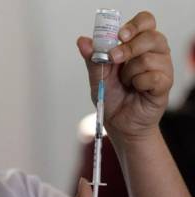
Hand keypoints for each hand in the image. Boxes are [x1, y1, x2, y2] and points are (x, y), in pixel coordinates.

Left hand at [77, 11, 172, 140]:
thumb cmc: (112, 97)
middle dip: (128, 48)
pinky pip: (153, 77)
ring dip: (129, 73)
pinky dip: (138, 84)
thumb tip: (82, 41)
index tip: (120, 35)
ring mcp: (162, 68)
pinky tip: (136, 90)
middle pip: (151, 37)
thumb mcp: (97, 77)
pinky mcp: (165, 84)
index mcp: (137, 45)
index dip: (135, 25)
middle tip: (114, 59)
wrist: (118, 123)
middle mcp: (153, 53)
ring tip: (126, 83)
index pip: (145, 22)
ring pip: (148, 59)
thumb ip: (93, 58)